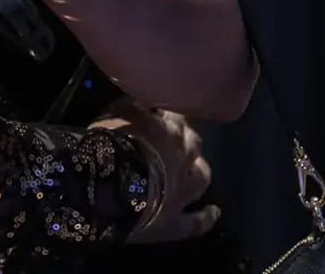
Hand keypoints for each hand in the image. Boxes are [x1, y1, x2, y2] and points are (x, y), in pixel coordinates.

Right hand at [98, 100, 217, 243]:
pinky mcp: (175, 221)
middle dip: (187, 140)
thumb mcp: (117, 114)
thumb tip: (141, 101)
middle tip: (175, 138)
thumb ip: (133, 107)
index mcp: (169, 129)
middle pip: (194, 143)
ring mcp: (183, 191)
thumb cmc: (109, 144)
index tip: (158, 109)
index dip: (169, 111)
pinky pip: (196, 223)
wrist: (110, 186)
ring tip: (197, 169)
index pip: (176, 113)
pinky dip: (206, 218)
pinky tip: (215, 213)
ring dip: (200, 171)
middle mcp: (184, 157)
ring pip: (201, 178)